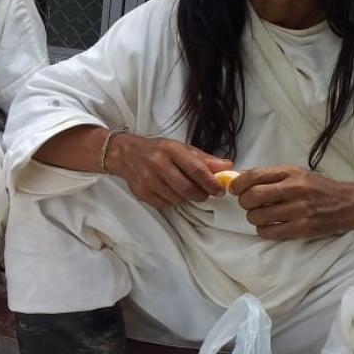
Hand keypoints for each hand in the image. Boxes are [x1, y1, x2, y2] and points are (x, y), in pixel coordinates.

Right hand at [107, 134, 231, 208]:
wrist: (127, 154)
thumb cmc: (158, 150)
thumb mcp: (181, 148)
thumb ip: (204, 159)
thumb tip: (227, 167)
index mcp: (171, 150)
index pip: (196, 169)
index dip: (211, 182)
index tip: (220, 190)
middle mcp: (157, 164)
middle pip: (187, 188)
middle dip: (201, 194)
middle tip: (205, 193)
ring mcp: (147, 179)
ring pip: (177, 199)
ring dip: (185, 198)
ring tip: (184, 189)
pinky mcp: (141, 192)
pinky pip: (165, 204)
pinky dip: (172, 201)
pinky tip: (170, 192)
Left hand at [230, 165, 353, 239]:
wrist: (348, 204)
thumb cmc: (318, 188)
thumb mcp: (296, 173)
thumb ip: (270, 175)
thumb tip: (239, 177)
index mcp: (290, 173)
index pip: (254, 176)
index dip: (238, 184)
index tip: (234, 189)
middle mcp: (294, 189)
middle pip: (252, 197)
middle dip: (244, 202)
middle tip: (249, 205)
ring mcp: (298, 210)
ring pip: (257, 216)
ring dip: (253, 218)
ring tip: (260, 216)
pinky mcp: (302, 228)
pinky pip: (269, 232)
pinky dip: (263, 230)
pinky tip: (269, 226)